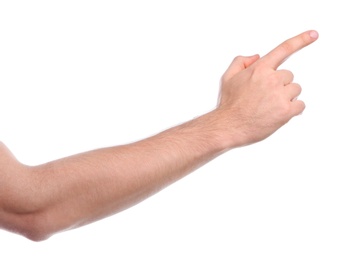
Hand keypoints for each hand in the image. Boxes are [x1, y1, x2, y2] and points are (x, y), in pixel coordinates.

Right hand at [217, 30, 317, 146]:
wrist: (229, 126)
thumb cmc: (229, 104)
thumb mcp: (228, 77)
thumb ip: (241, 62)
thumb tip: (256, 57)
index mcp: (259, 69)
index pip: (283, 50)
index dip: (300, 40)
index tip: (313, 34)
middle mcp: (271, 79)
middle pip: (288, 76)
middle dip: (280, 84)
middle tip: (265, 96)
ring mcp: (280, 95)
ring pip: (295, 90)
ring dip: (286, 97)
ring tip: (269, 106)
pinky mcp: (286, 111)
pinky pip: (300, 105)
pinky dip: (293, 109)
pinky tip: (278, 113)